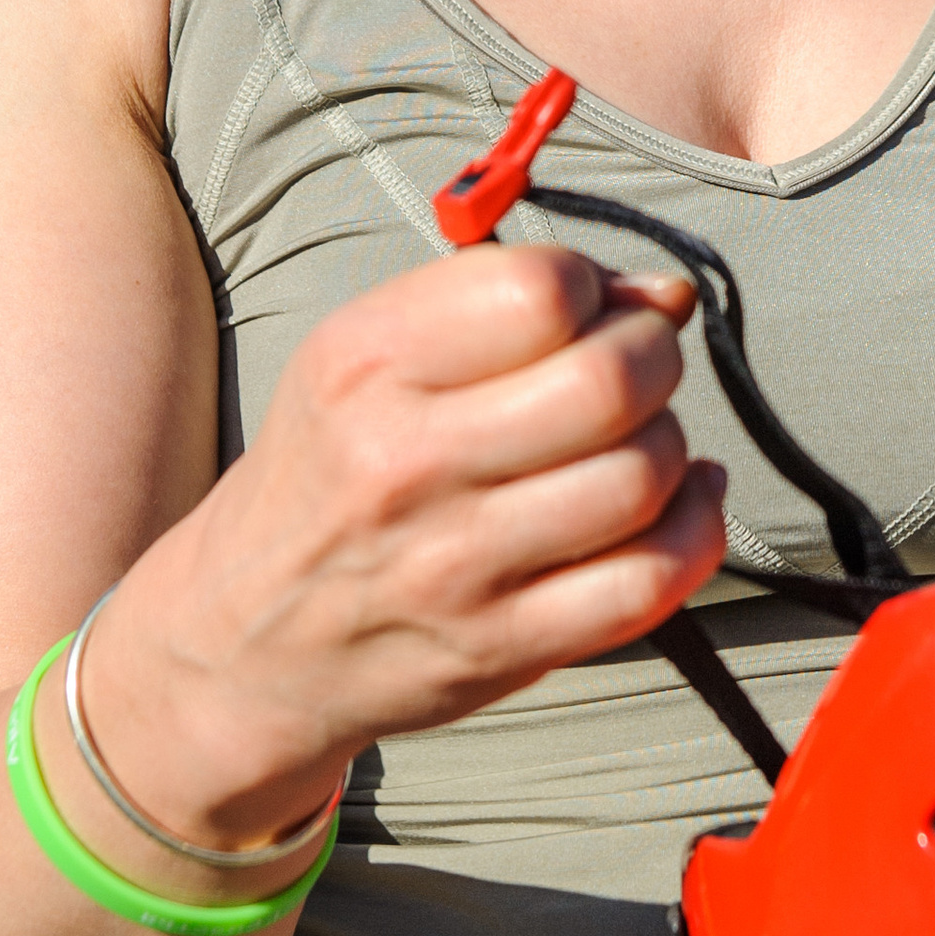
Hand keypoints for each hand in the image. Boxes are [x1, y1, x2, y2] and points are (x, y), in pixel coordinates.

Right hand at [74, 247, 722, 862]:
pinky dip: (694, 530)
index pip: (541, 289)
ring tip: (639, 442)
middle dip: (654, 360)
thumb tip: (667, 293)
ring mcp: (453, 565)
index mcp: (365, 363)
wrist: (240, 640)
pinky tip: (680, 502)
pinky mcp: (498, 648)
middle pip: (609, 383)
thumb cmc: (328, 472)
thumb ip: (502, 305)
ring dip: (669, 446)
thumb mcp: (364, 357)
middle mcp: (404, 461)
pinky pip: (648, 582)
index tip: (587, 309)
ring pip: (640, 478)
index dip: (594, 288)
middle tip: (638, 369)